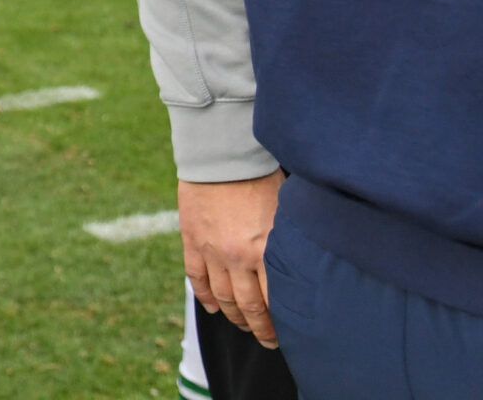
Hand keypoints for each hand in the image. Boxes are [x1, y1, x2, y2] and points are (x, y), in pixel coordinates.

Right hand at [181, 170, 284, 348]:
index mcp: (264, 250)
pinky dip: (203, 296)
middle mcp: (236, 256)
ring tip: (242, 325)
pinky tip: (212, 307)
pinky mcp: (192, 240)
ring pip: (221, 297)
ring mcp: (211, 251)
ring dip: (232, 316)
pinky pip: (195, 277)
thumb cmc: (261, 179)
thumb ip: (288, 243)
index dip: (280, 324)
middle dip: (259, 329)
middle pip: (247, 306)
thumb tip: (303, 267)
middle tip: (268, 340)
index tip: (287, 334)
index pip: (273, 301)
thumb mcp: (285, 212)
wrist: (221, 156)